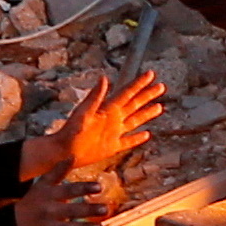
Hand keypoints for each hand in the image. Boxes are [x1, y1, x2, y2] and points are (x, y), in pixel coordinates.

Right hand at [12, 173, 110, 225]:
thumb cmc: (32, 201)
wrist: (11, 224)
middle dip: (88, 210)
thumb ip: (58, 171)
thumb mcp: (42, 185)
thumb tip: (72, 155)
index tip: (99, 187)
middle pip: (71, 209)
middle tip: (105, 209)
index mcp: (49, 195)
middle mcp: (49, 211)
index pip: (69, 190)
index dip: (84, 188)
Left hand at [47, 68, 164, 182]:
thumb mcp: (84, 112)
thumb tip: (104, 78)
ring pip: (135, 121)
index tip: (151, 74)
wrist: (64, 151)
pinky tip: (147, 135)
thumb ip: (95, 96)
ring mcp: (114, 133)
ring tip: (159, 107)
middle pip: (135, 104)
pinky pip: (128, 141)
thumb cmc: (71, 131)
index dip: (139, 83)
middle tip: (161, 87)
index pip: (127, 93)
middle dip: (148, 95)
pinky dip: (138, 138)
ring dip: (147, 114)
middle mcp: (113, 119)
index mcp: (108, 109)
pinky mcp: (112, 147)